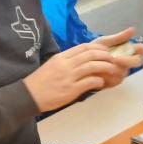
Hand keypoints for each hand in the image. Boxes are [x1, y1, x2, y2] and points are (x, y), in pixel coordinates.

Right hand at [24, 32, 142, 112]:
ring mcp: (68, 77)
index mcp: (61, 57)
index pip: (83, 47)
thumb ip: (67, 62)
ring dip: (106, 67)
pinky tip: (102, 83)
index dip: (98, 48)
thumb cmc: (41, 82)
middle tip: (114, 60)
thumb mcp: (52, 66)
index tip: (106, 51)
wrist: (28, 96)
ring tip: (112, 71)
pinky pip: (90, 82)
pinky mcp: (71, 90)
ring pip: (93, 66)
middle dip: (105, 56)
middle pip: (91, 54)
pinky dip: (99, 81)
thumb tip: (82, 60)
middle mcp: (66, 65)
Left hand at [94, 28, 142, 81]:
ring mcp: (121, 72)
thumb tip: (133, 29)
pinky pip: (116, 79)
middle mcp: (126, 62)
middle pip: (135, 62)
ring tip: (105, 64)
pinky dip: (109, 75)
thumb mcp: (104, 42)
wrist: (80, 63)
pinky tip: (102, 71)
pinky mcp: (114, 82)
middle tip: (117, 58)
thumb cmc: (93, 51)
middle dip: (127, 60)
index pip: (139, 49)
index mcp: (125, 51)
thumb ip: (119, 37)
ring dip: (115, 67)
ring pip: (125, 71)